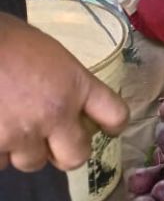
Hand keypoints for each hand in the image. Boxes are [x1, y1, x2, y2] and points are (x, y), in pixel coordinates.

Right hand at [0, 14, 128, 171]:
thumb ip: (61, 78)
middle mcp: (55, 114)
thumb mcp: (47, 51)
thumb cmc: (6, 38)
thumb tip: (62, 92)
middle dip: (66, 152)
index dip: (114, 126)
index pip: (115, 115)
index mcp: (76, 84)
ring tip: (13, 129)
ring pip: (33, 162)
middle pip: (76, 156)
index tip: (108, 129)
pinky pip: (0, 162)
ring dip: (25, 150)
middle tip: (53, 142)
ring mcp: (22, 133)